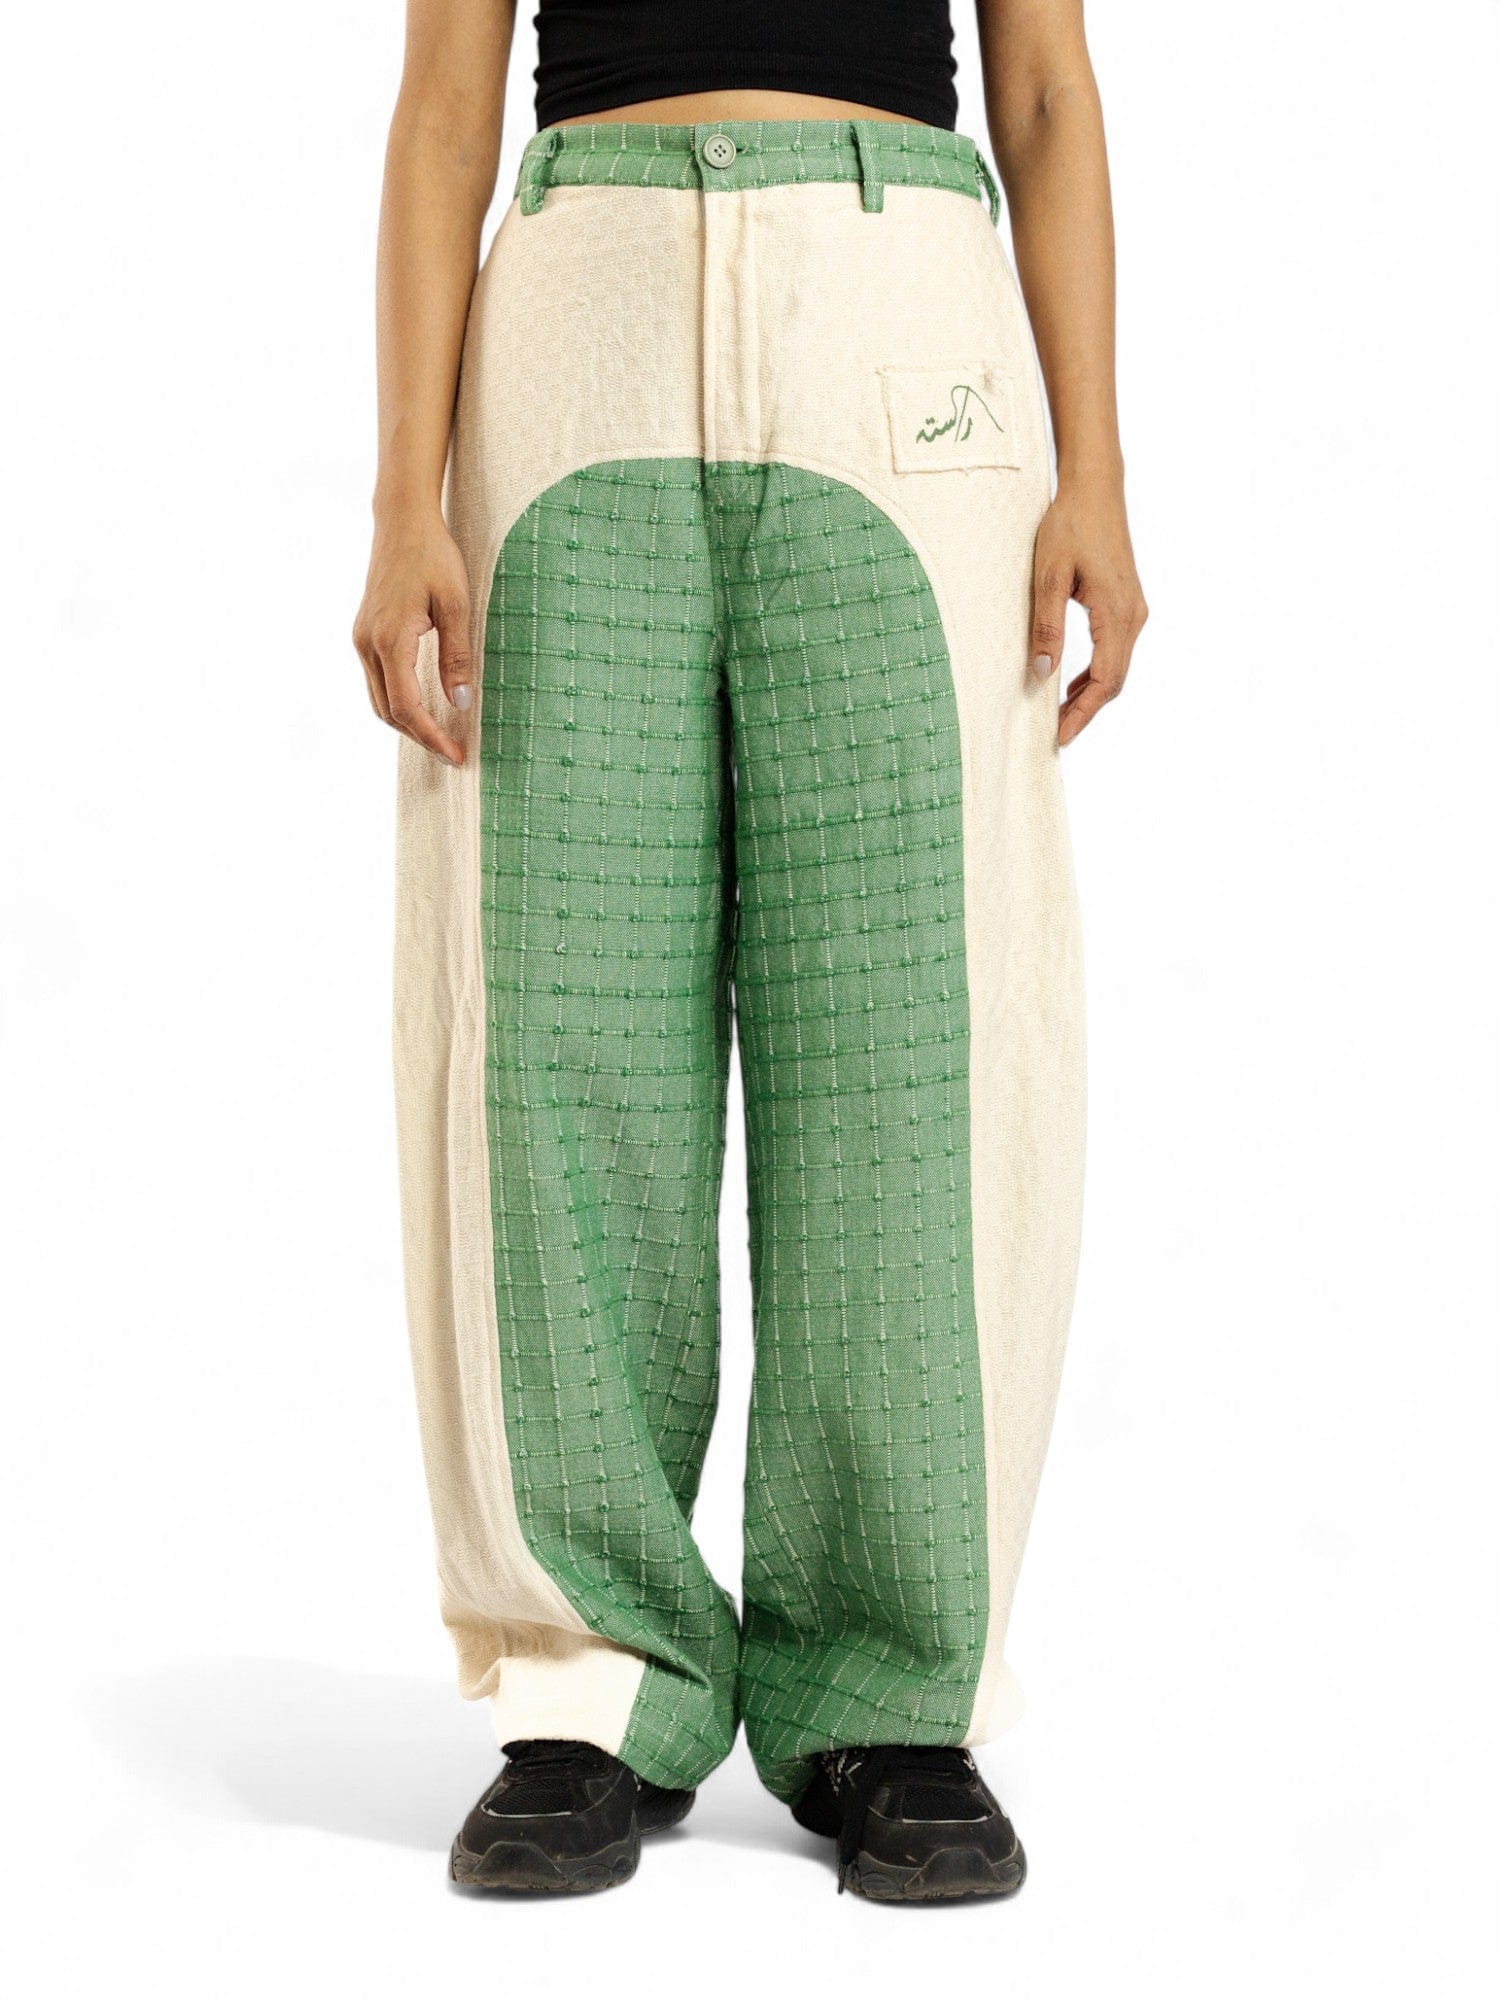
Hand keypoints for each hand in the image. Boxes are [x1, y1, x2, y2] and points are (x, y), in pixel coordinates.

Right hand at [352, 513, 471, 765]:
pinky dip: (398, 702)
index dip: (431, 737)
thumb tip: (462, 704)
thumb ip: (457, 656)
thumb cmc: (433, 556)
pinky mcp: (364, 634)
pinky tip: (423, 708)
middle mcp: (367, 644)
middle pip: (388, 712)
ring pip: (379, 700)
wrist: (402, 521)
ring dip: (408, 724)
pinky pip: (378, 682)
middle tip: (453, 754)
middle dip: (420, 738)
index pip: (407, 707)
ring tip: (441, 737)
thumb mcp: (456, 604)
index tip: (456, 756)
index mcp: (390, 639)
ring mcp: (361, 639)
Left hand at [1030, 483, 1147, 746]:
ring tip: (1060, 716)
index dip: (1082, 712)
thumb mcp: (1048, 575)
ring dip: (1090, 694)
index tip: (1061, 736)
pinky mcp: (1127, 603)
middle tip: (1056, 735)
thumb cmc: (1069, 525)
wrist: (1095, 488)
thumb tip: (1042, 672)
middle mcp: (1134, 615)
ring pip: (1116, 667)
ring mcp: (1134, 609)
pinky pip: (1115, 650)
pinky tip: (1072, 684)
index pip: (1104, 679)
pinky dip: (1095, 673)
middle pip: (1114, 680)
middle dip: (1086, 711)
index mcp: (1116, 613)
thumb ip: (1047, 625)